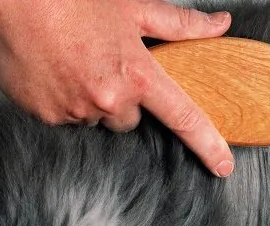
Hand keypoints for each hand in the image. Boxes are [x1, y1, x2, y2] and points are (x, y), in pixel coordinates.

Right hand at [0, 0, 234, 176]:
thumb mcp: (134, 7)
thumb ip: (181, 25)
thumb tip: (219, 24)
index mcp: (138, 75)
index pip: (184, 117)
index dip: (208, 144)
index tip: (223, 166)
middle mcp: (109, 99)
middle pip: (128, 120)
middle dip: (121, 101)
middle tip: (103, 67)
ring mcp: (75, 111)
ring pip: (95, 119)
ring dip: (90, 100)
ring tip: (74, 63)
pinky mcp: (46, 116)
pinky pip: (63, 118)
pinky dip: (61, 100)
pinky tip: (53, 71)